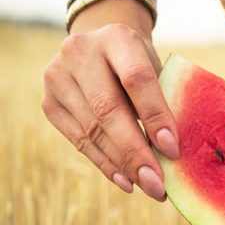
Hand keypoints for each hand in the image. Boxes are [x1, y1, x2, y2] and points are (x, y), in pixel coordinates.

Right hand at [41, 0, 177, 199]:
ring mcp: (57, 77)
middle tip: (158, 184)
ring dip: (122, 164)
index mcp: (116, 37)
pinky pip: (79, 140)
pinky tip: (126, 180)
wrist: (99, 45)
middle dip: (136, 151)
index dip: (155, 116)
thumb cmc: (139, 62)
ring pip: (92, 129)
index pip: (136, 79)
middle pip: (108, 109)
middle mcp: (79, 53)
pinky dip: (105, 163)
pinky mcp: (48, 102)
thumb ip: (165, 97)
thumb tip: (176, 150)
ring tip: (148, 187)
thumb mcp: (156, 65)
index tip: (172, 150)